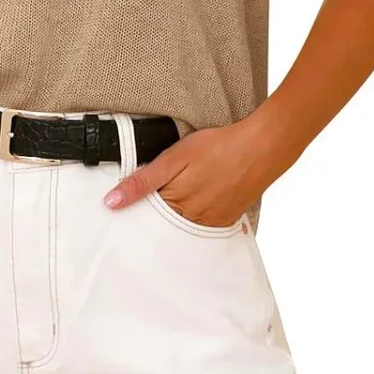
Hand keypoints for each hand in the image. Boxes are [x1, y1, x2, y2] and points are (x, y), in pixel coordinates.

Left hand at [102, 116, 285, 228]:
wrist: (262, 148)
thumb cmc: (218, 147)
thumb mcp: (173, 158)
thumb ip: (142, 182)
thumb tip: (111, 203)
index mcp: (176, 204)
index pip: (146, 217)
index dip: (137, 209)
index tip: (127, 208)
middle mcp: (193, 220)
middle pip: (165, 224)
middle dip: (157, 216)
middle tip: (158, 198)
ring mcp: (212, 221)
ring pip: (185, 226)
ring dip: (178, 216)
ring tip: (184, 193)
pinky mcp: (228, 219)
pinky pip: (205, 225)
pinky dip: (198, 216)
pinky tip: (201, 198)